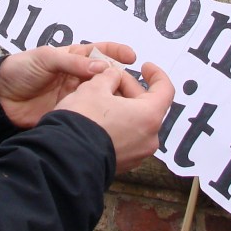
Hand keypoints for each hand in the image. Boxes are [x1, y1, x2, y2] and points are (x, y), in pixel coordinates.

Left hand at [0, 42, 139, 129]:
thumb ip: (72, 62)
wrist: (0, 98)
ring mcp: (77, 97)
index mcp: (74, 58)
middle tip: (132, 87)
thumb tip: (103, 66)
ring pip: (103, 97)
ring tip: (127, 104)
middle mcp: (79, 77)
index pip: (102, 52)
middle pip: (108, 77)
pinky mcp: (72, 114)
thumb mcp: (45, 58)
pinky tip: (111, 119)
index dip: (118, 53)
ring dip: (115, 99)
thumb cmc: (20, 70)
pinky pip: (91, 114)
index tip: (133, 57)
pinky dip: (102, 116)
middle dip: (122, 80)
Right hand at [55, 60, 174, 173]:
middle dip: (129, 88)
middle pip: (147, 106)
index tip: (145, 66)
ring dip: (122, 107)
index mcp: (149, 116)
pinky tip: (98, 117)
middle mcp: (149, 138)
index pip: (165, 90)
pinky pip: (126, 138)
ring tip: (100, 96)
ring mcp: (137, 154)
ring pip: (135, 122)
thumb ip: (109, 77)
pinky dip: (118, 124)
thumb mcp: (94, 87)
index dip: (156, 74)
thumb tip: (113, 77)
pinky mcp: (123, 164)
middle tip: (111, 77)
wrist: (65, 159)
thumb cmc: (83, 120)